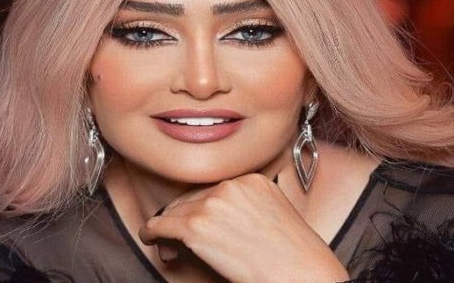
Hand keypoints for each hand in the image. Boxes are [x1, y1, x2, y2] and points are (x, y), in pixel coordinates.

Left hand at [138, 173, 349, 282]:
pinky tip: (150, 239)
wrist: (303, 275)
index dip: (202, 209)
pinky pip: (162, 225)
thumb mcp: (274, 218)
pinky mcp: (196, 226)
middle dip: (183, 219)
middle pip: (193, 198)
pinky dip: (152, 232)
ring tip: (169, 248)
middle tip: (178, 241)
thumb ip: (246, 210)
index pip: (215, 190)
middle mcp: (231, 185)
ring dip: (169, 230)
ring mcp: (213, 204)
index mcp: (253, 180)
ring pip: (176, 211)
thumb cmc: (295, 258)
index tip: (199, 225)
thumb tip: (212, 221)